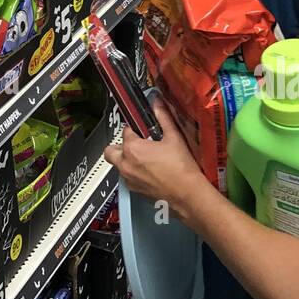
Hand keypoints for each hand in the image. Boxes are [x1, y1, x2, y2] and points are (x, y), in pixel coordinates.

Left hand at [103, 101, 209, 220]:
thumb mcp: (174, 138)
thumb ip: (163, 118)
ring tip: (146, 158)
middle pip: (111, 150)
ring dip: (126, 160)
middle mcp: (126, 164)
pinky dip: (133, 173)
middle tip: (136, 143)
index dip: (135, 128)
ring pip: (118, 165)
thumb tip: (158, 103)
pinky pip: (126, 178)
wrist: (187, 195)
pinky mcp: (134, 190)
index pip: (125, 131)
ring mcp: (128, 179)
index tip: (142, 129)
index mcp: (132, 148)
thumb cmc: (181, 169)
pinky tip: (150, 171)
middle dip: (120, 145)